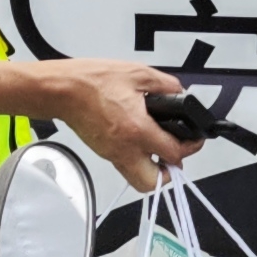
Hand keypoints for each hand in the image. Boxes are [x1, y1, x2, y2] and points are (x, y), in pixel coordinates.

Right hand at [32, 59, 192, 192]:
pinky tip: (141, 142)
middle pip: (152, 183)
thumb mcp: (138, 74)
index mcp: (136, 129)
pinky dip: (137, 160)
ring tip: (160, 152)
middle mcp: (124, 148)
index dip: (191, 147)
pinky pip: (125, 166)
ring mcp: (111, 154)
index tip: (194, 140)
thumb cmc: (91, 81)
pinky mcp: (103, 152)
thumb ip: (165, 85)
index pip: (173, 153)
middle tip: (174, 157)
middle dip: (169, 175)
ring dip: (153, 171)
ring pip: (137, 180)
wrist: (62, 89)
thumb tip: (179, 92)